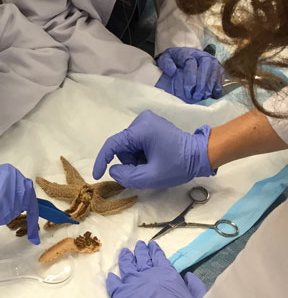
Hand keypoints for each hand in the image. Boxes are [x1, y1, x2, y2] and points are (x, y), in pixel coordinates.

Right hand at [0, 163, 39, 244]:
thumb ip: (10, 192)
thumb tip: (25, 203)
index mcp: (11, 173)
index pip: (29, 194)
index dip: (34, 213)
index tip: (43, 229)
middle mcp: (12, 178)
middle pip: (20, 206)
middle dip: (8, 212)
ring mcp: (6, 187)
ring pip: (10, 212)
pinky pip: (2, 216)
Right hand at [92, 110, 214, 187]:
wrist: (200, 155)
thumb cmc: (179, 165)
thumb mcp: (152, 176)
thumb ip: (128, 176)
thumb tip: (113, 171)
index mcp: (140, 130)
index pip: (112, 145)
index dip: (102, 160)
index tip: (98, 175)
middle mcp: (141, 121)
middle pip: (122, 147)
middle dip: (130, 162)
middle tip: (146, 171)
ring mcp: (146, 121)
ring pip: (129, 147)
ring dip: (136, 159)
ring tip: (153, 165)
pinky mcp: (151, 125)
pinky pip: (136, 143)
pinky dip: (141, 154)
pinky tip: (154, 158)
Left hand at [107, 240, 206, 297]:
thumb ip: (194, 287)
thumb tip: (189, 276)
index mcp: (167, 275)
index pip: (159, 258)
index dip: (154, 251)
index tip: (152, 246)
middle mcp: (148, 276)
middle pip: (141, 259)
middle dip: (140, 251)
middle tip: (138, 246)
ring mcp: (132, 286)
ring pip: (126, 267)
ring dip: (125, 259)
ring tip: (124, 253)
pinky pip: (113, 285)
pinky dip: (112, 279)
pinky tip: (111, 276)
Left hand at [156, 47, 223, 102]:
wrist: (183, 56)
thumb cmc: (174, 60)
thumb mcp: (165, 59)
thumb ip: (166, 64)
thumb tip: (173, 72)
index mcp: (188, 52)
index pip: (191, 63)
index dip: (190, 78)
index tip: (187, 90)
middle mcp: (202, 54)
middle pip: (206, 65)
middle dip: (202, 82)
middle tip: (197, 95)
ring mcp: (212, 60)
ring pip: (215, 70)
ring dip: (211, 84)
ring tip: (205, 96)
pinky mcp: (218, 67)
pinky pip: (221, 75)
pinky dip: (219, 84)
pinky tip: (214, 93)